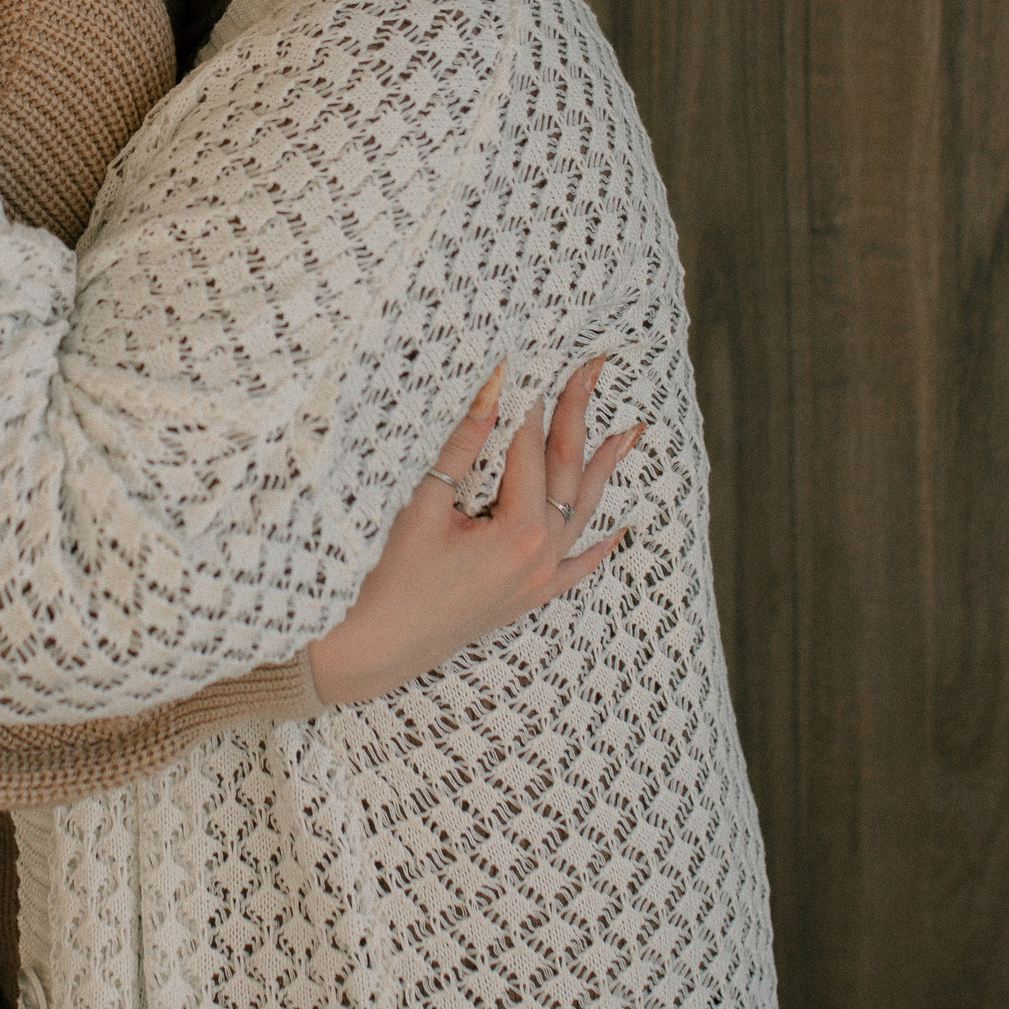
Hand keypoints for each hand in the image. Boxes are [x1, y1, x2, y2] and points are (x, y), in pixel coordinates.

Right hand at [307, 357, 641, 706]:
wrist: (378, 647)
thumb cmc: (391, 576)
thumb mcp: (424, 503)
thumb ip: (463, 443)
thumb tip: (494, 388)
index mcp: (517, 530)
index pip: (530, 447)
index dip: (531, 402)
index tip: (535, 361)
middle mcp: (541, 554)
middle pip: (566, 470)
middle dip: (577, 414)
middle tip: (593, 367)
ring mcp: (540, 579)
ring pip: (583, 511)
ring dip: (604, 468)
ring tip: (630, 430)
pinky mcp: (529, 596)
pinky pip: (577, 568)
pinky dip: (600, 545)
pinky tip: (622, 528)